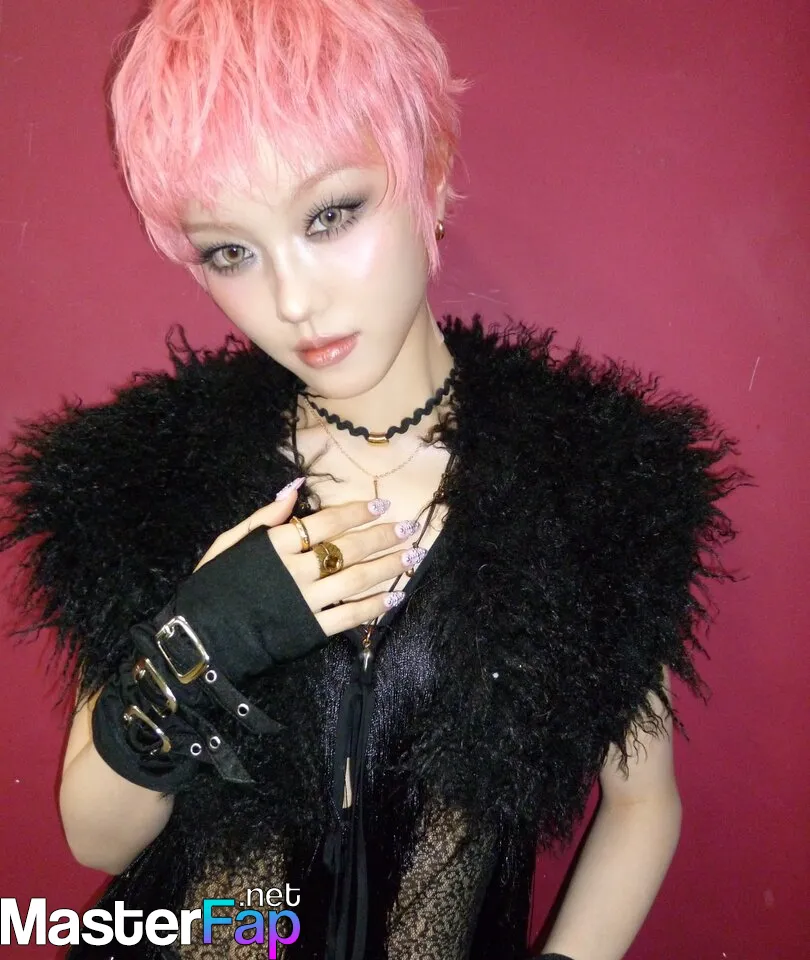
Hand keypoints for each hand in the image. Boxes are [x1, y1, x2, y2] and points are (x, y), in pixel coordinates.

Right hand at [195, 482, 419, 637]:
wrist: (198, 639)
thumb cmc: (211, 587)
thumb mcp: (228, 543)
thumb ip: (262, 517)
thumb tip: (295, 488)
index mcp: (275, 546)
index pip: (325, 523)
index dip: (356, 512)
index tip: (380, 506)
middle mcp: (295, 571)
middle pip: (348, 549)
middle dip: (382, 536)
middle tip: (409, 527)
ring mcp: (305, 602)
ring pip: (356, 580)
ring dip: (388, 567)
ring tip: (412, 556)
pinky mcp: (310, 631)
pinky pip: (349, 616)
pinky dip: (374, 606)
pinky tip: (395, 596)